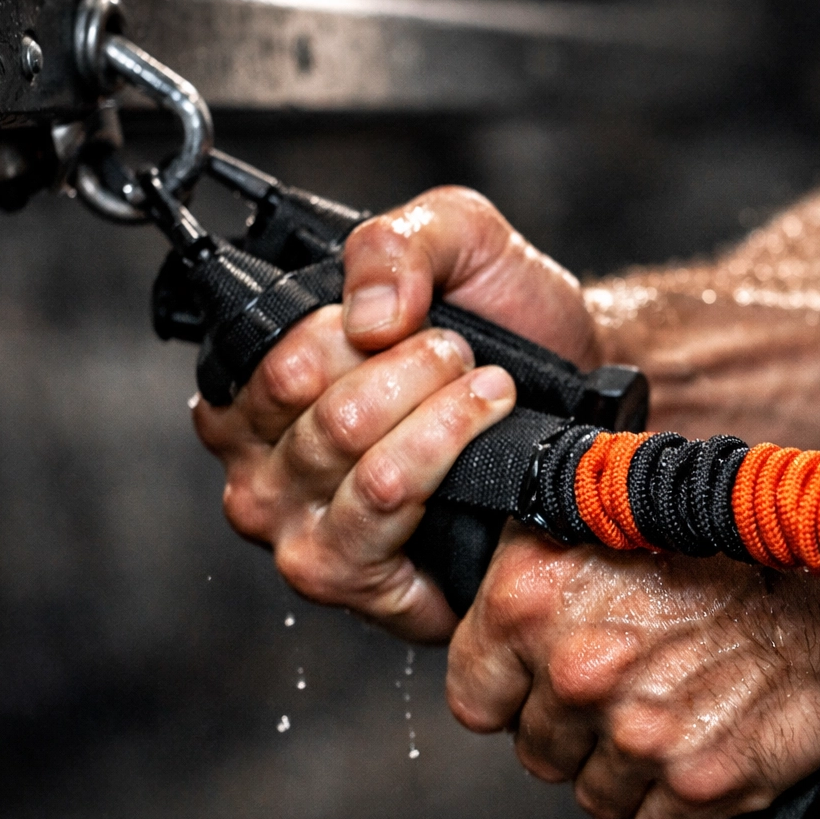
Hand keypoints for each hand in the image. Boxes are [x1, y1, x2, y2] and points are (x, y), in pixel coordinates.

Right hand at [193, 187, 596, 641]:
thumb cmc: (495, 318)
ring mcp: (300, 532)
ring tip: (486, 389)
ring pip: (361, 469)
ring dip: (440, 418)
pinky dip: (441, 467)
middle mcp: (258, 467)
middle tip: (459, 354)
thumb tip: (369, 316)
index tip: (416, 320)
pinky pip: (378, 528)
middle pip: (320, 415)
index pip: (271, 364)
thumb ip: (395, 245)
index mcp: (251, 389)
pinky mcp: (354, 581)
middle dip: (412, 372)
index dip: (350, 333)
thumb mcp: (452, 237)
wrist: (568, 385)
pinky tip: (480, 438)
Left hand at [447, 527, 819, 818]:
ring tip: (680, 711)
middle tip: (636, 685)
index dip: (514, 693)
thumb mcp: (614, 512)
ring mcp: (635, 733)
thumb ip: (545, 561)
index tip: (544, 684)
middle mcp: (574, 670)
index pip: (474, 697)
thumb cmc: (739, 538)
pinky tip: (705, 748)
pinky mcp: (697, 783)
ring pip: (596, 796)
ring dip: (631, 769)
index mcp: (529, 598)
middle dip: (580, 729)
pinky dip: (680, 804)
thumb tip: (506, 605)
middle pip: (539, 752)